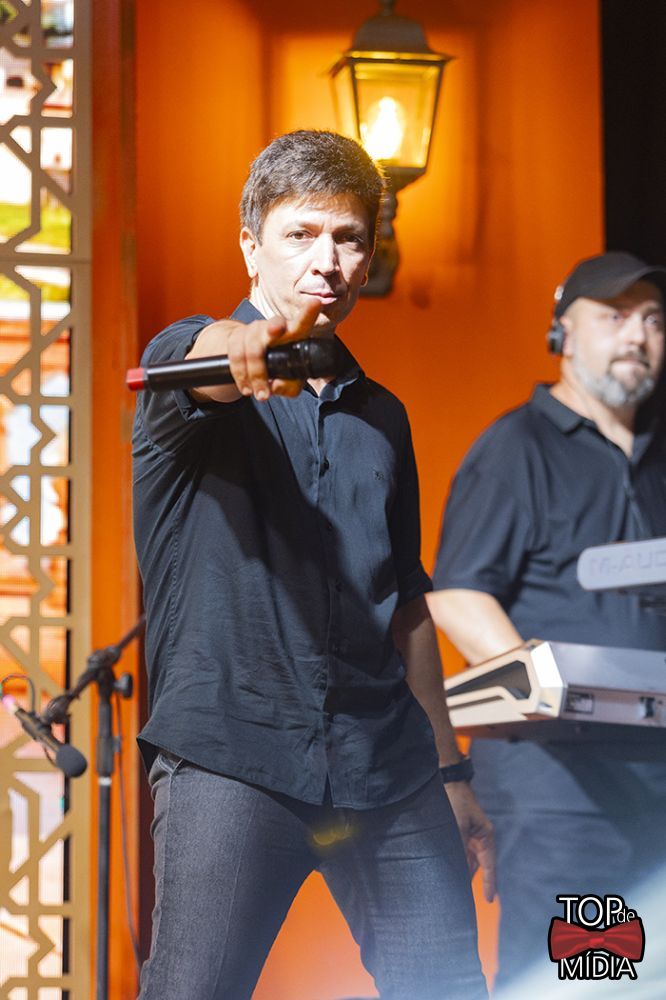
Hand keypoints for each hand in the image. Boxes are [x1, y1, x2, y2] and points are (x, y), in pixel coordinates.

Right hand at [225, 299, 320, 400]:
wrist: (249, 356)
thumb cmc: (277, 365)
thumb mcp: (289, 380)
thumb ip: (290, 386)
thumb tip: (275, 386)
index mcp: (292, 334)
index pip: (302, 323)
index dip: (308, 313)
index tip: (315, 303)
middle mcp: (273, 327)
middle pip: (273, 326)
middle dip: (273, 327)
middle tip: (276, 330)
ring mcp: (253, 330)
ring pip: (253, 349)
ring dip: (256, 374)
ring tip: (261, 395)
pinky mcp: (235, 337)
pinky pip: (236, 356)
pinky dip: (241, 375)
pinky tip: (246, 388)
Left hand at [444, 781, 495, 901]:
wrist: (450, 782)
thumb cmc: (457, 801)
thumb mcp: (458, 824)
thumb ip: (459, 845)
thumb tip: (459, 866)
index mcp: (486, 837)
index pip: (489, 866)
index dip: (489, 883)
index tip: (489, 899)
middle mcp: (480, 839)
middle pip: (479, 865)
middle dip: (472, 880)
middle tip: (464, 899)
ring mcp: (471, 837)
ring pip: (468, 860)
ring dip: (463, 871)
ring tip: (456, 889)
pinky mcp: (461, 833)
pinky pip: (461, 853)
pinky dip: (458, 862)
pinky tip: (451, 871)